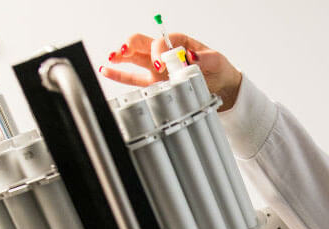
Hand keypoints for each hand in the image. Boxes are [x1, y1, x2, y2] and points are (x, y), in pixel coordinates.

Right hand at [101, 33, 243, 110]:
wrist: (222, 86)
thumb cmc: (218, 69)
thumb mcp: (217, 61)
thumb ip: (205, 58)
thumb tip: (191, 57)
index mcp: (178, 42)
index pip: (161, 41)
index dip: (157, 50)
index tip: (161, 64)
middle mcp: (164, 52)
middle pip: (141, 43)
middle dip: (130, 45)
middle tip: (123, 51)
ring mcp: (157, 68)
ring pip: (134, 58)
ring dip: (121, 56)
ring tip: (112, 57)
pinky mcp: (155, 82)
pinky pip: (134, 78)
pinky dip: (119, 74)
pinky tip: (106, 70)